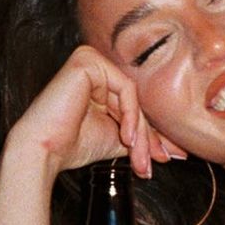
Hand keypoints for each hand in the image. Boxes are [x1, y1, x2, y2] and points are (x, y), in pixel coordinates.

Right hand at [9, 45, 184, 178]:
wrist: (46, 150)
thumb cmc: (74, 145)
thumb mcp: (120, 139)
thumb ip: (145, 137)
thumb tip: (179, 150)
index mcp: (102, 84)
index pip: (137, 106)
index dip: (152, 135)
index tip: (165, 158)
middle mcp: (97, 69)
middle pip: (137, 103)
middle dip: (148, 138)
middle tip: (150, 164)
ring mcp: (91, 61)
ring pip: (134, 98)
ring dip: (140, 132)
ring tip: (138, 157)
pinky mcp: (87, 61)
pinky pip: (126, 88)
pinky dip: (130, 114)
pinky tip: (125, 136)